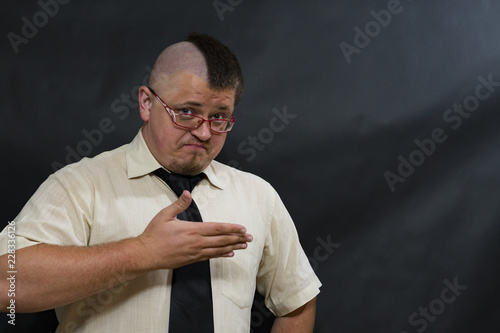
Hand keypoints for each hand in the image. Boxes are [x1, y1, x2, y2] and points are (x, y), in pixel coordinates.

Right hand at [137, 190, 252, 269]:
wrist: (146, 254)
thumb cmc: (154, 234)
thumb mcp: (164, 215)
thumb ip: (178, 204)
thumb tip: (187, 193)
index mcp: (192, 229)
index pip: (216, 228)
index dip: (231, 228)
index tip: (242, 228)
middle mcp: (196, 242)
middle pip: (221, 240)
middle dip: (237, 238)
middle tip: (250, 238)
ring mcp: (195, 252)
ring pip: (218, 250)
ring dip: (233, 247)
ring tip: (244, 245)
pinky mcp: (191, 260)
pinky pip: (210, 257)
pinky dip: (221, 255)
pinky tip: (229, 253)